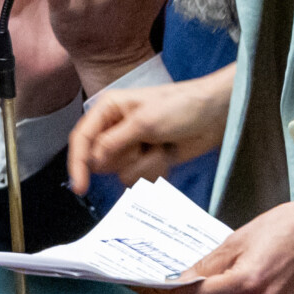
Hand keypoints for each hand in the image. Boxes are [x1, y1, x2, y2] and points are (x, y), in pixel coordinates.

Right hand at [69, 65, 234, 193]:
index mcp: (109, 109)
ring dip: (145, 165)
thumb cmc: (182, 106)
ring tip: (162, 147)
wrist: (216, 115)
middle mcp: (115, 128)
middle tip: (145, 144)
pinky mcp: (148, 159)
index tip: (80, 187)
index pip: (82, 138)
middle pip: (101, 162)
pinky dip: (156, 170)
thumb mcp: (145, 121)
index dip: (77, 163)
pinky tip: (169, 154)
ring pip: (121, 173)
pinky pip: (140, 178)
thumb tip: (93, 161)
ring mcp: (132, 145)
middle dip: (125, 159)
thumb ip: (114, 142)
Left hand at [187, 191, 293, 293]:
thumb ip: (209, 263)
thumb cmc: (279, 227)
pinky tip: (236, 275)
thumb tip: (184, 278)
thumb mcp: (236, 240)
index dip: (180, 291)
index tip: (165, 287)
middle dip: (197, 291)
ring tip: (213, 271)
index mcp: (246, 280)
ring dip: (215, 293)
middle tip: (185, 276)